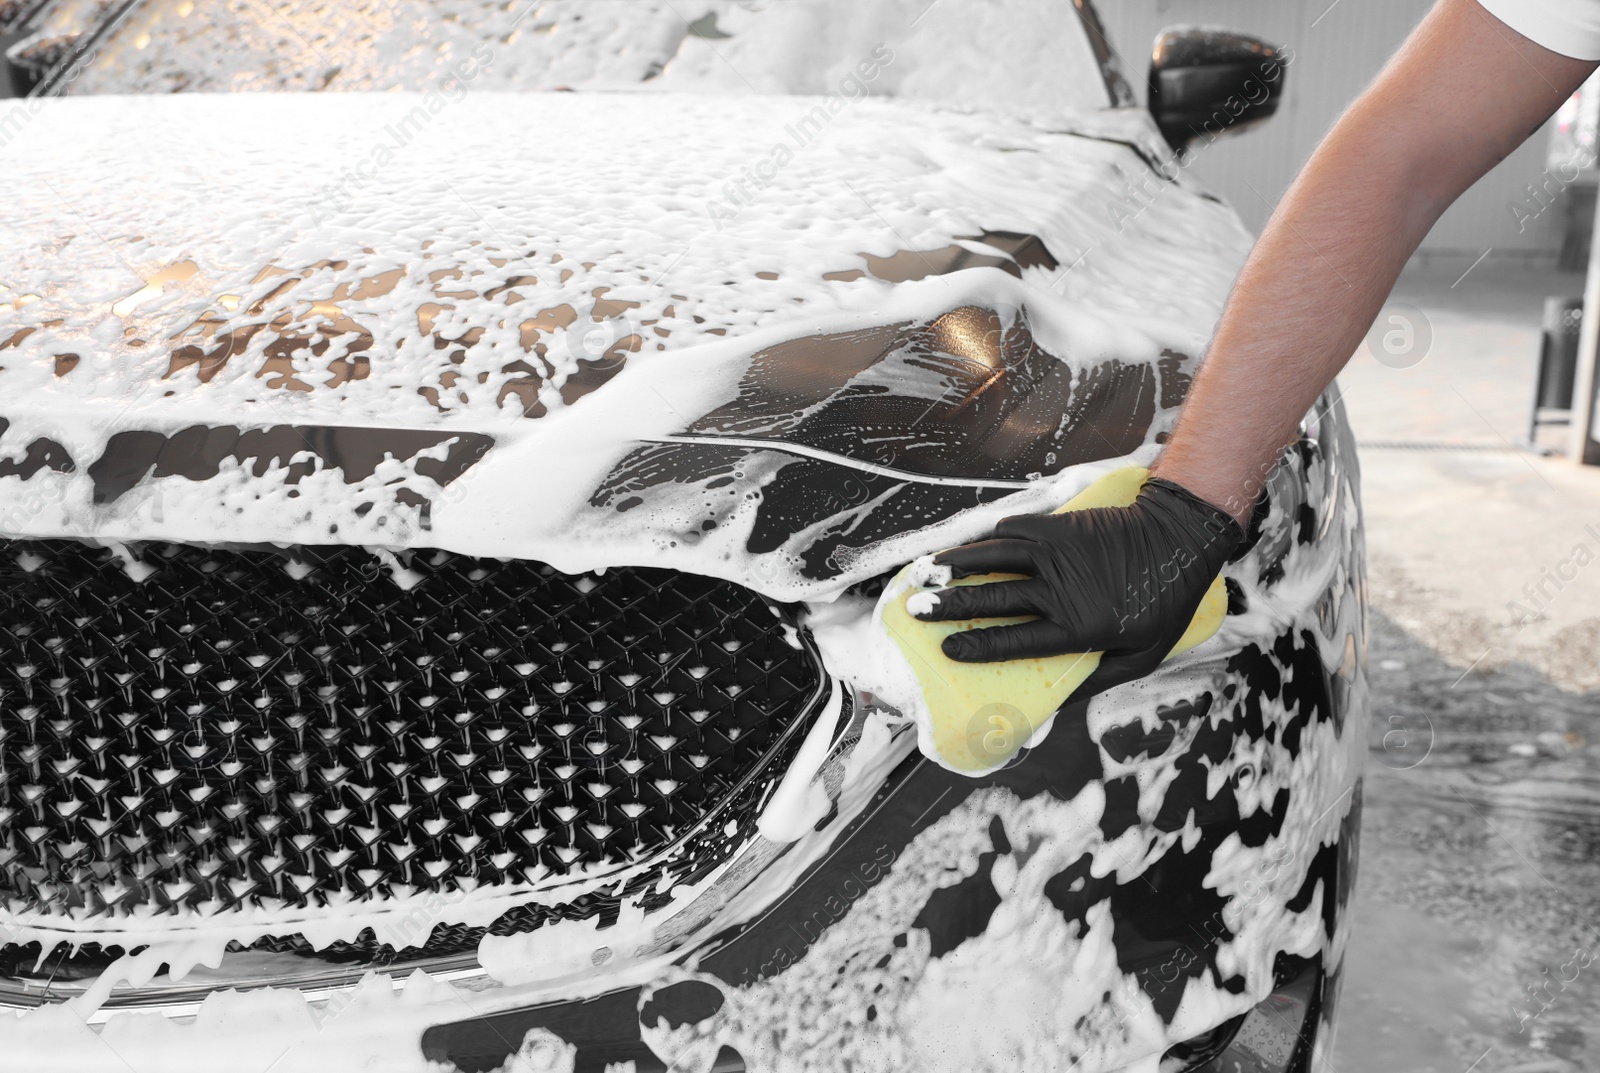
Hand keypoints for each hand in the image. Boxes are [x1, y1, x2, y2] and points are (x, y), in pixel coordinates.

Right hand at [911, 478, 1242, 696]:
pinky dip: (987, 539)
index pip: (1014, 640)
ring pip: (993, 557)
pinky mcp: (1058, 526)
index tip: (948, 650)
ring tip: (925, 572)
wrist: (1181, 538)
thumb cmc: (1164, 603)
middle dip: (948, 605)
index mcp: (1078, 626)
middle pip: (992, 599)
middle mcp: (1060, 588)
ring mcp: (1056, 552)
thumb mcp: (1141, 657)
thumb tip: (1059, 705)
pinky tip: (971, 547)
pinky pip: (1012, 531)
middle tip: (916, 610)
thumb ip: (1098, 679)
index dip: (977, 646)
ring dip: (955, 564)